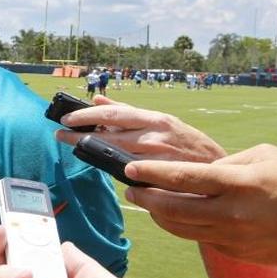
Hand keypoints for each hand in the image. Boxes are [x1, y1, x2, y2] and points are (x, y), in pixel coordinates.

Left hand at [55, 96, 226, 162]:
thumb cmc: (186, 144)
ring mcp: (157, 158)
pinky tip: (98, 165)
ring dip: (89, 151)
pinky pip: (128, 174)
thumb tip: (97, 99)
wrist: (216, 170)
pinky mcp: (158, 178)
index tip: (66, 118)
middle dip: (80, 134)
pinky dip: (111, 168)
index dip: (87, 115)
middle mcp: (155, 135)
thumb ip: (128, 111)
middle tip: (59, 134)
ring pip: (115, 153)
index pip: (114, 114)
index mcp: (155, 119)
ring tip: (72, 147)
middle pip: (109, 134)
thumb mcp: (161, 122)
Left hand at [125, 144, 276, 264]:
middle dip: (146, 198)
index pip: (183, 178)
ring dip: (160, 216)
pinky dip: (188, 227)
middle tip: (131, 189)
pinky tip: (182, 216)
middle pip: (173, 209)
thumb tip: (197, 174)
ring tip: (149, 203)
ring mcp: (234, 238)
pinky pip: (204, 239)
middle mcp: (233, 214)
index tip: (130, 170)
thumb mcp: (264, 156)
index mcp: (239, 183)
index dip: (152, 174)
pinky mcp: (238, 254)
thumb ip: (226, 163)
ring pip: (182, 229)